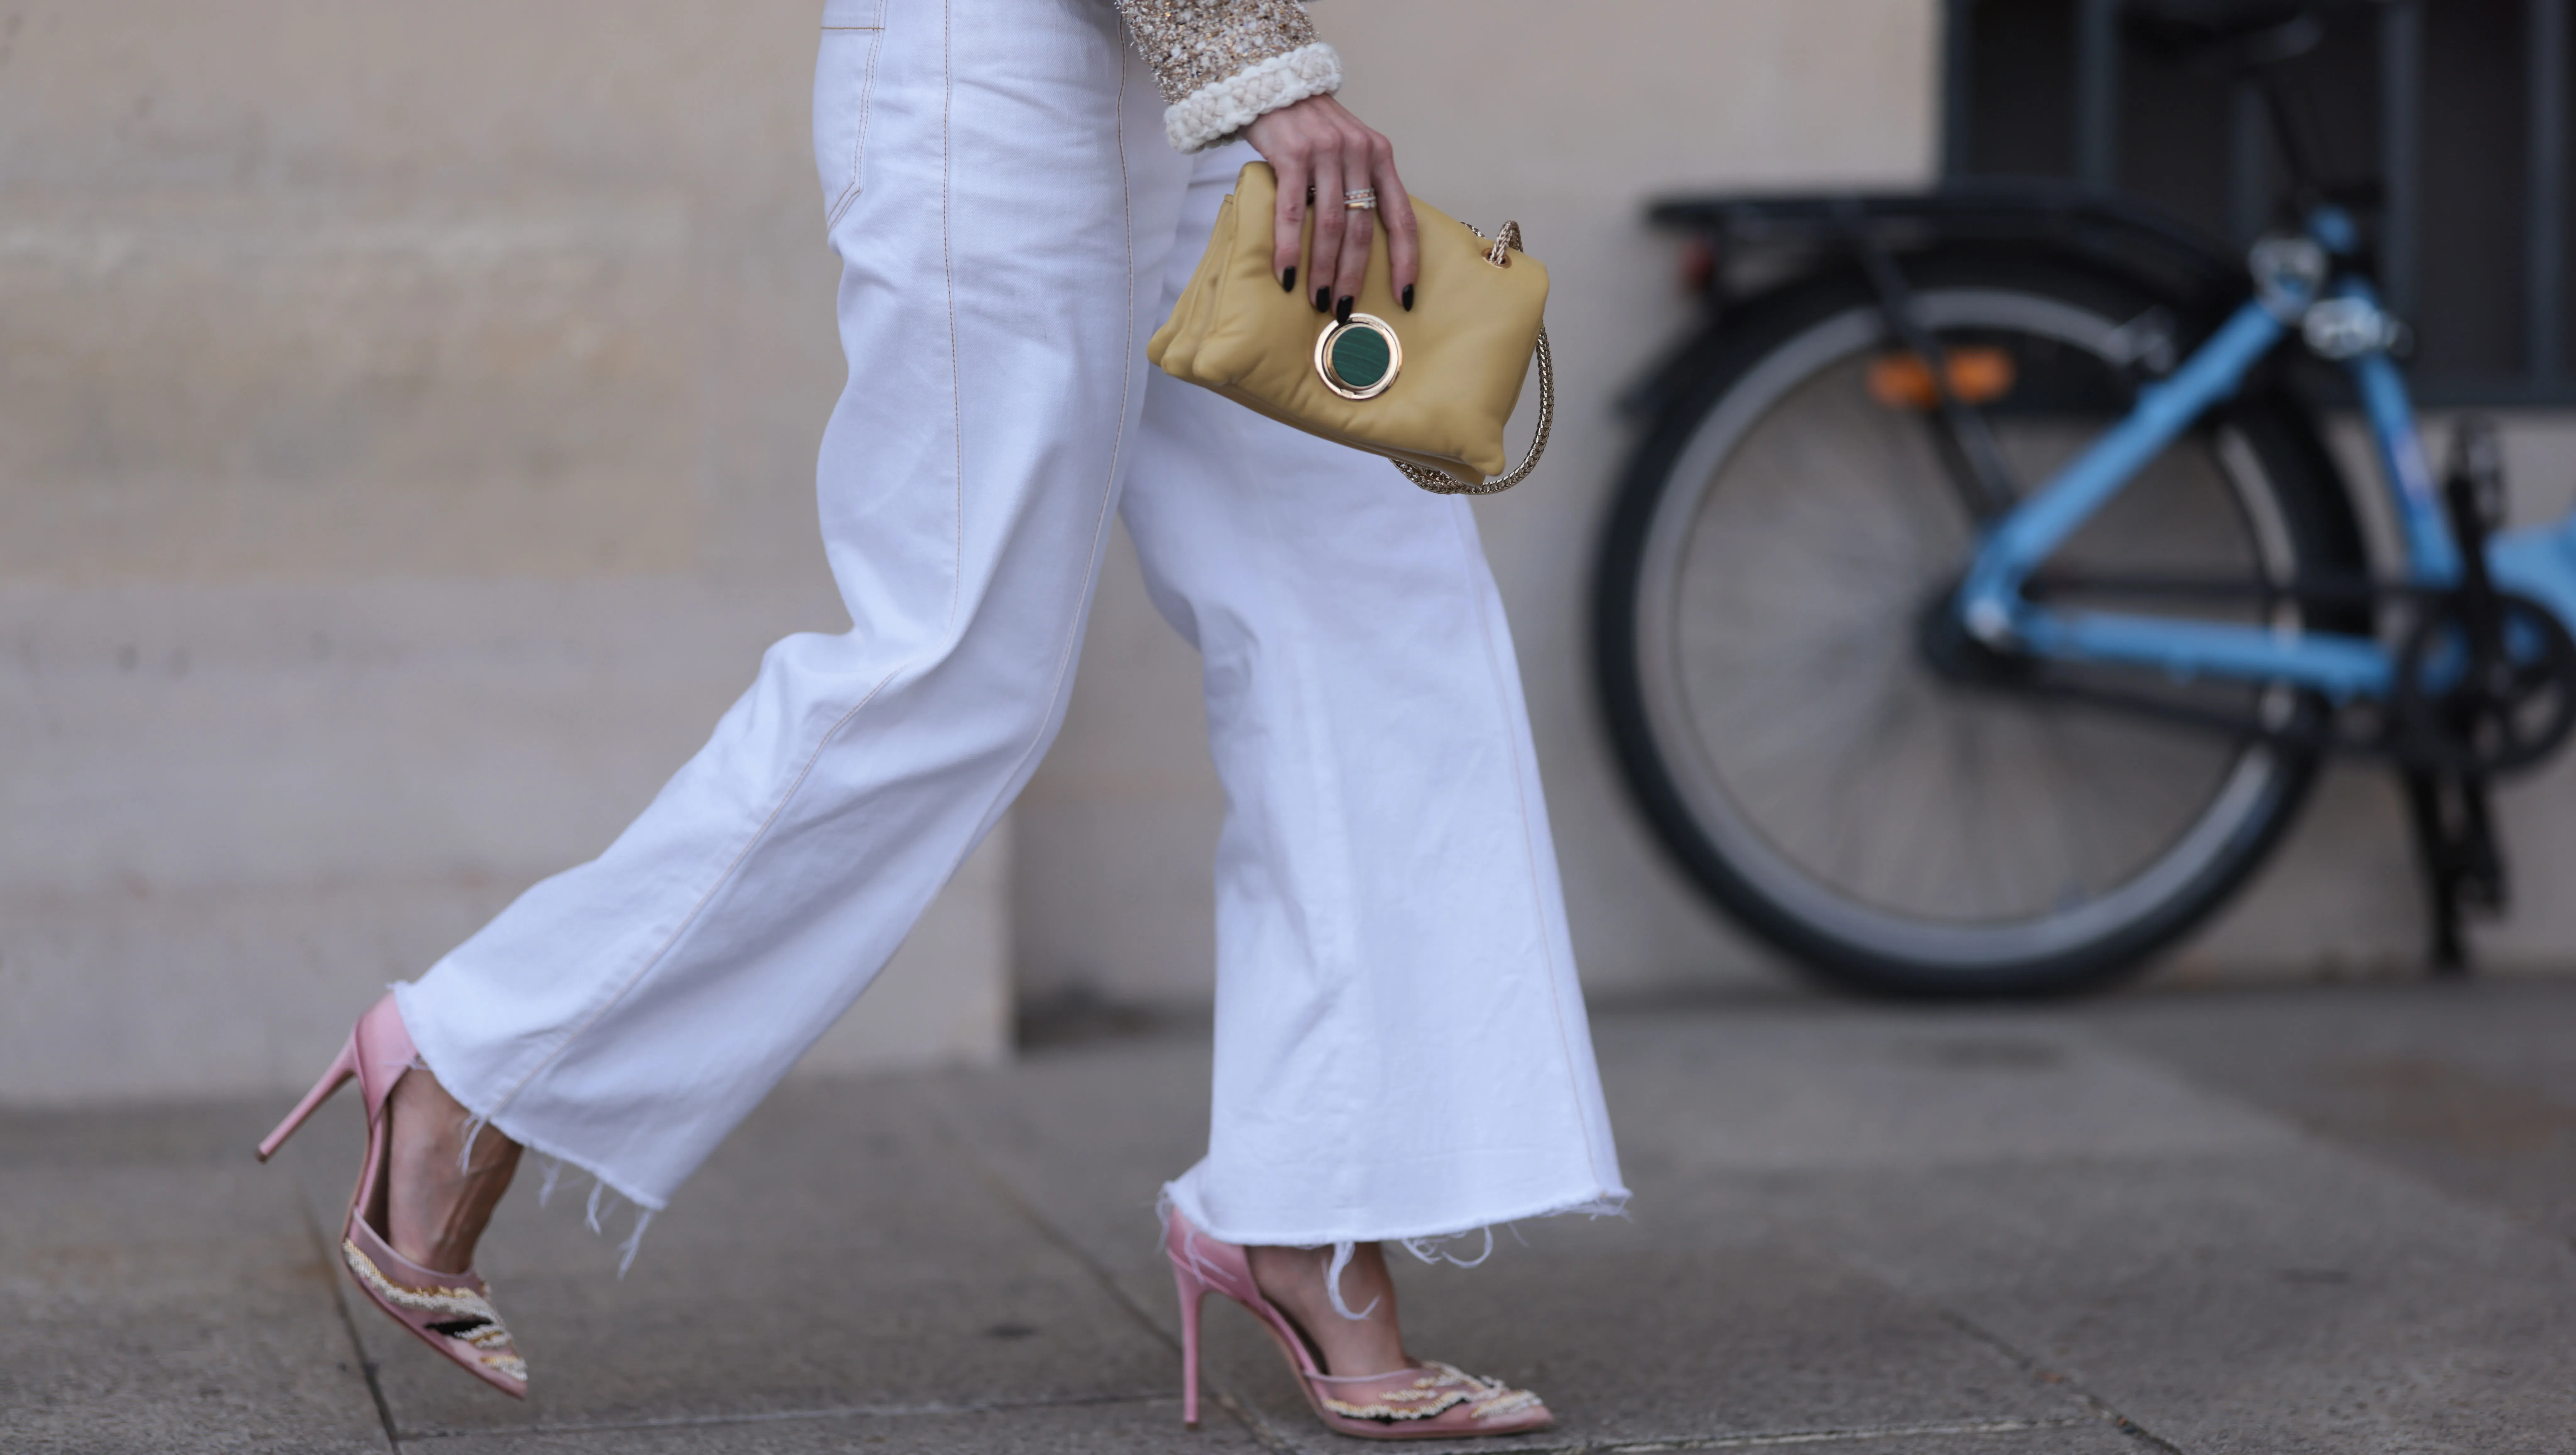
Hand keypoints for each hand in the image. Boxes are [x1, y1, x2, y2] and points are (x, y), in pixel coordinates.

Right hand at [1244, 94, 1419, 316]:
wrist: (1273, 83)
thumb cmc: (1310, 127)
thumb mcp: (1348, 149)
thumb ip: (1360, 184)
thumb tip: (1362, 244)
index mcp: (1379, 155)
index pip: (1401, 216)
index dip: (1406, 260)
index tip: (1406, 297)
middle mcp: (1358, 153)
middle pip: (1363, 229)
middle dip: (1355, 275)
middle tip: (1345, 310)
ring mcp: (1326, 153)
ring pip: (1331, 225)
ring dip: (1324, 270)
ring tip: (1319, 301)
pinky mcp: (1292, 153)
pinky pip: (1293, 212)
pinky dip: (1290, 248)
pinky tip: (1286, 276)